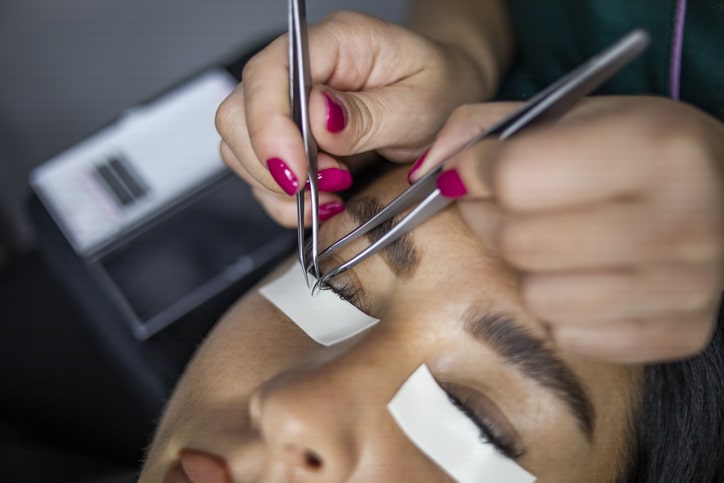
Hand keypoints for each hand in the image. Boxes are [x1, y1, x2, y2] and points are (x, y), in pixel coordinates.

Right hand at [215, 11, 489, 226]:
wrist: (449, 99)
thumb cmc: (442, 88)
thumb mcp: (423, 103)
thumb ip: (370, 114)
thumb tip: (317, 120)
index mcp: (334, 43)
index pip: (269, 73)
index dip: (269, 127)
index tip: (297, 174)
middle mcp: (301, 71)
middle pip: (238, 112)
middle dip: (271, 164)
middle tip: (325, 189)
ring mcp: (290, 106)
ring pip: (240, 148)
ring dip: (276, 187)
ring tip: (330, 197)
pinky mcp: (291, 141)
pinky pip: (262, 175)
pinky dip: (285, 201)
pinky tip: (322, 203)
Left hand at [413, 96, 723, 362]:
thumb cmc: (638, 148)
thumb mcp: (573, 114)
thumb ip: (489, 126)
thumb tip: (430, 168)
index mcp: (656, 147)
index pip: (516, 177)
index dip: (479, 171)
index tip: (478, 169)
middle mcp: (681, 220)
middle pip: (519, 242)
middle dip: (492, 219)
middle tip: (503, 205)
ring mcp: (688, 285)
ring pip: (539, 296)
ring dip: (529, 268)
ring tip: (553, 239)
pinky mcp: (682, 332)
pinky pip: (572, 335)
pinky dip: (565, 307)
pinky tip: (589, 274)